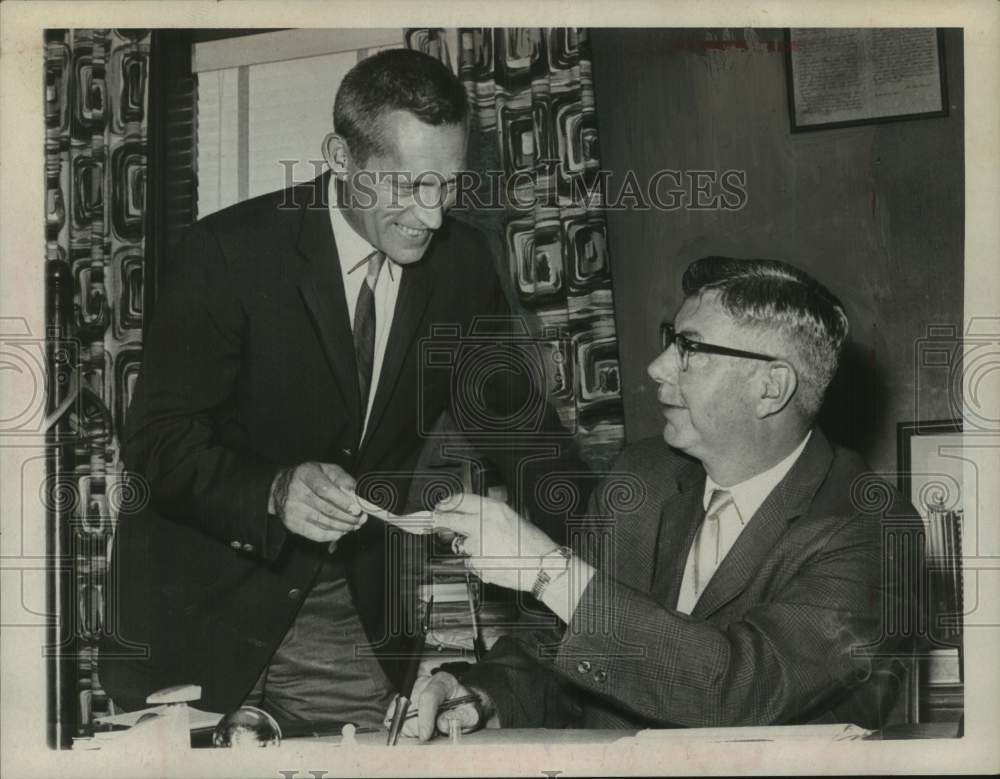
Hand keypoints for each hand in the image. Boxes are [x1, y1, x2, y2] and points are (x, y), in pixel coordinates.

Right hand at [269, 462, 365, 543]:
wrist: (282, 487)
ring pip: (324, 523)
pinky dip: (333, 535)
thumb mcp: (327, 470)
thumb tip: (358, 495)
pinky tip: (342, 530)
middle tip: (361, 518)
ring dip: (344, 526)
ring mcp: (293, 510)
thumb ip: (344, 480)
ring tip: (355, 524)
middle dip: (348, 516)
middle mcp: (296, 492)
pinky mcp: (293, 524)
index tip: (357, 508)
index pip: (325, 490)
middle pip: (327, 509)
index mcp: (306, 474)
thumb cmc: (310, 477)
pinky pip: (317, 535)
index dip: (343, 502)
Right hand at [383, 672, 484, 741]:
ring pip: (400, 715)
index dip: (425, 718)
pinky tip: (417, 731)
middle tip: (435, 733)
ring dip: (413, 730)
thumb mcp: (472, 715)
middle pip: (411, 708)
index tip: (426, 736)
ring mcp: (411, 691)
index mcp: (443, 681)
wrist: (460, 707)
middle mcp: (424, 683)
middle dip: (421, 728)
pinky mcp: (400, 703)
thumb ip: (461, 719)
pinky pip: (392, 720)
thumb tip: (443, 723)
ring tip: (429, 730)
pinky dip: (402, 731)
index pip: (429, 696)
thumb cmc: (465, 710)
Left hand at [432, 494, 557, 591]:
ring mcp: (478, 546)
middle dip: (439, 521)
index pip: (461, 501)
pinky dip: (479, 564)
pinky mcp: (478, 564)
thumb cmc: (534, 544)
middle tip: (434, 523)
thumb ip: (491, 516)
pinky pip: (471, 563)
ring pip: (463, 545)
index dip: (447, 504)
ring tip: (492, 552)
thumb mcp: (514, 519)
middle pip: (450, 520)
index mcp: (494, 509)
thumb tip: (471, 517)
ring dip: (471, 548)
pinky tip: (495, 563)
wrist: (543, 567)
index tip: (440, 506)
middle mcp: (483, 524)